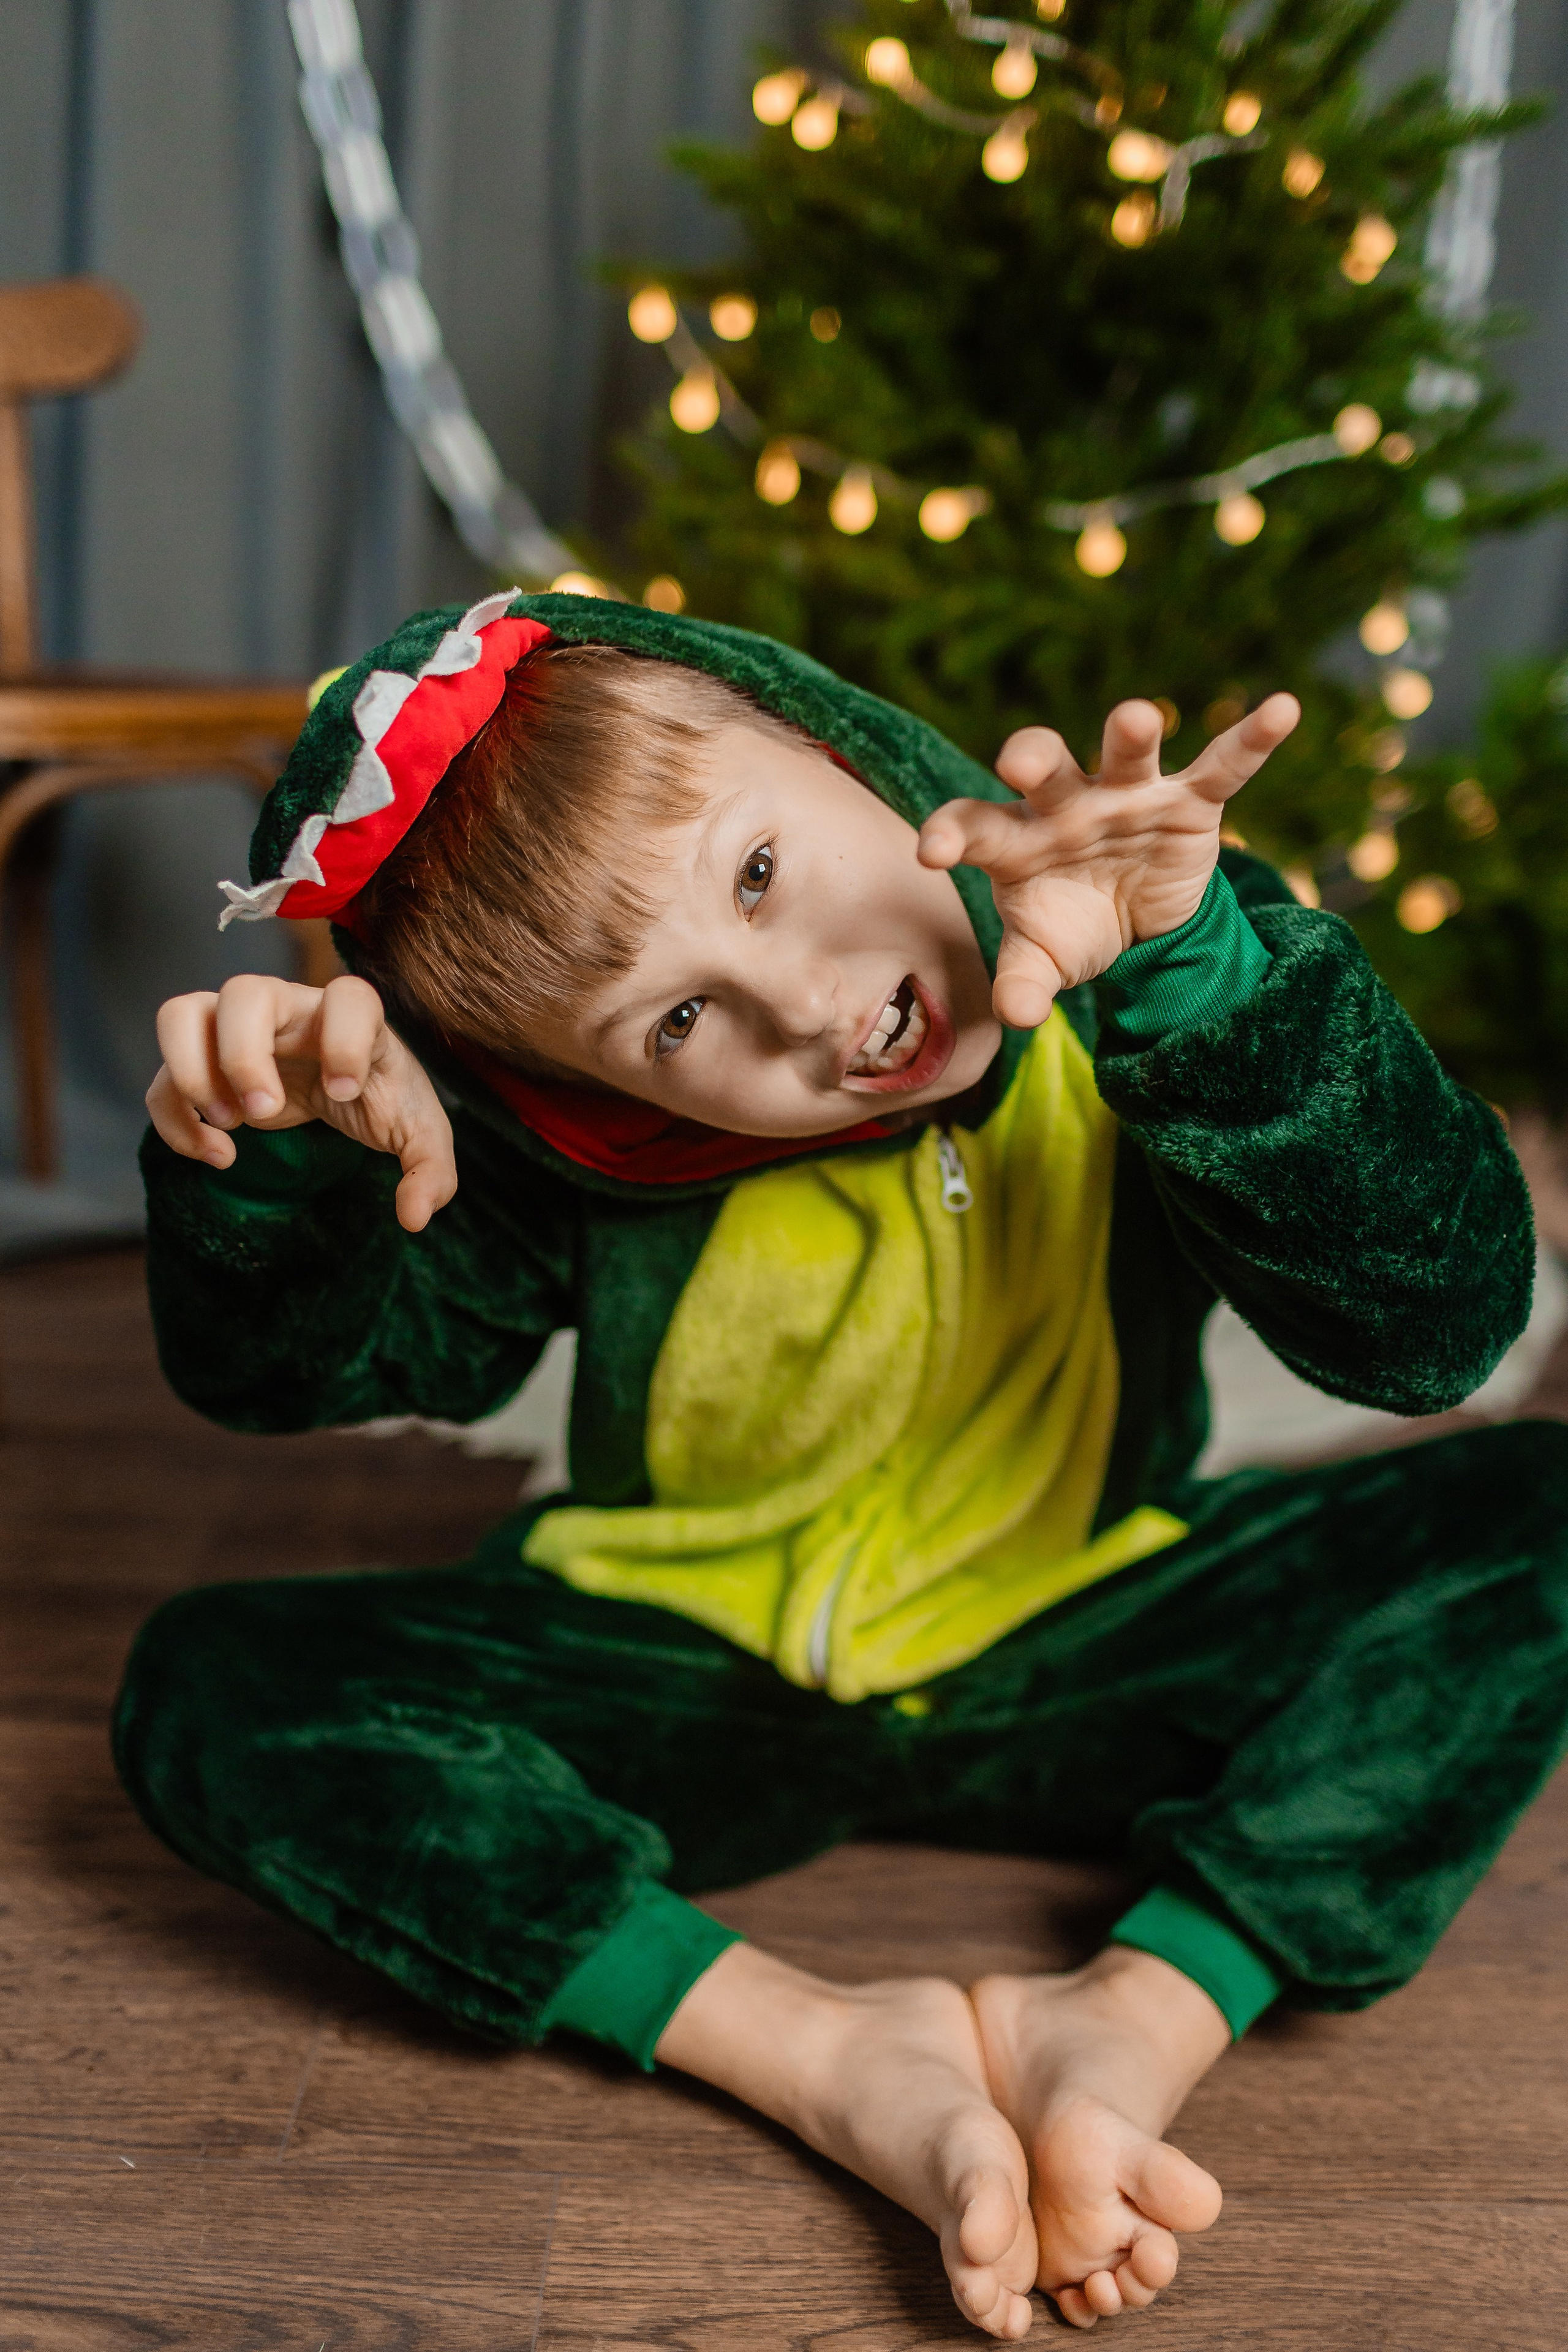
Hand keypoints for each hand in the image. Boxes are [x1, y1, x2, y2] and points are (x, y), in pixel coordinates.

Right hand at [146, 973, 457, 1232]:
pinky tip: (216, 1154)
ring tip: (229, 1121)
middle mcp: (289, 1008)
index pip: (349, 997)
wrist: (347, 1085)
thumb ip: (430, 1172)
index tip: (345, 1093)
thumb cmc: (382, 1095)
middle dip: (245, 1055)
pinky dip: (174, 1118)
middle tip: (266, 1110)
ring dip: (191, 1071)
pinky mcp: (204, 1060)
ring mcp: (237, 1027)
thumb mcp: (418, 1134)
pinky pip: (162, 1076)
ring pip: (182, 1013)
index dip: (345, 1040)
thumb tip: (413, 1217)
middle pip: (245, 992)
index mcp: (352, 1016)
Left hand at [918, 693, 1299, 1029]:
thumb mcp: (1043, 960)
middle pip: (1043, 768)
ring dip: (1130, 734)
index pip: (972, 825)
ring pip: (1124, 754)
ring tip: (1138, 719)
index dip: (951, 833)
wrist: (1134, 927)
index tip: (933, 852)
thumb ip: (1022, 983)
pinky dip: (1252, 740)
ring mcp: (1126, 797)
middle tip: (1020, 763)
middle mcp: (1064, 804)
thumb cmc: (1070, 925)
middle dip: (1033, 758)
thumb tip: (1015, 1016)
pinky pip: (1221, 766)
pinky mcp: (1186, 802)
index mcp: (1014, 839)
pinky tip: (1284, 710)